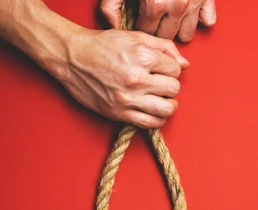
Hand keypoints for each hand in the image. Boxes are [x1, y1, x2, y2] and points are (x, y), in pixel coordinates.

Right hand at [55, 29, 188, 128]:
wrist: (72, 57)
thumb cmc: (102, 45)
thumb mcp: (134, 37)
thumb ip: (164, 47)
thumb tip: (184, 64)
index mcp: (142, 57)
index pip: (176, 69)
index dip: (171, 68)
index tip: (161, 69)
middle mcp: (136, 79)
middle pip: (174, 89)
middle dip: (170, 85)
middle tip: (160, 83)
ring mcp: (128, 98)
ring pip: (166, 109)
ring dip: (168, 105)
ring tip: (161, 99)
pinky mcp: (119, 113)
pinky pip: (149, 123)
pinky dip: (157, 119)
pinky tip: (153, 111)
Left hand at [100, 0, 216, 41]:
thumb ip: (110, 5)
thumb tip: (114, 25)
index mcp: (155, 4)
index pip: (147, 31)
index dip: (140, 25)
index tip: (139, 18)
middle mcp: (177, 6)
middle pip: (166, 35)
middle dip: (157, 29)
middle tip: (152, 18)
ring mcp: (194, 2)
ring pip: (186, 33)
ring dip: (177, 29)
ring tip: (168, 19)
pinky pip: (208, 19)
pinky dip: (199, 18)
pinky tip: (189, 13)